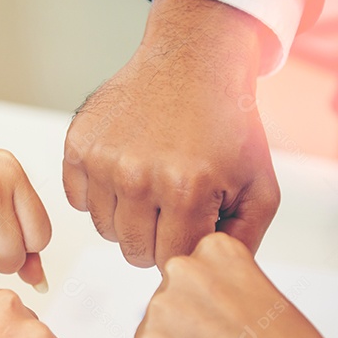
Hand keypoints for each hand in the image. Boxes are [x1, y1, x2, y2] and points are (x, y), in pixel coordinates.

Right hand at [63, 0, 279, 266]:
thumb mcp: (259, 186)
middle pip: (134, 251)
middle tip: (174, 205)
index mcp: (186, 190)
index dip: (185, 247)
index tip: (196, 224)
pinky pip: (78, 200)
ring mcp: (103, 159)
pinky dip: (100, 193)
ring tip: (152, 183)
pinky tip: (126, 168)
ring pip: (105, 229)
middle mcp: (138, 176)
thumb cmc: (229, 125)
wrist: (193, 59)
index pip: (170, 259)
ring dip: (128, 217)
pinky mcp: (78, 143)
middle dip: (157, 237)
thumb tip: (209, 278)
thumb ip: (242, 243)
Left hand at [132, 233, 337, 337]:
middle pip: (169, 312)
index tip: (240, 328)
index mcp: (213, 249)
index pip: (191, 284)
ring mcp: (160, 308)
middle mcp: (180, 269)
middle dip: (191, 337)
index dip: (213, 316)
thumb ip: (219, 292)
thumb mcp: (258, 294)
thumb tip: (196, 314)